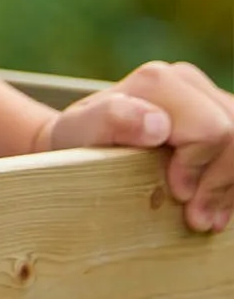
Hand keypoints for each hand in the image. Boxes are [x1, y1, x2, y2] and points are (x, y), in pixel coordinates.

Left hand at [42, 61, 233, 233]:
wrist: (87, 144)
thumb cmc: (82, 141)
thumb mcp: (79, 133)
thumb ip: (110, 120)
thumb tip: (157, 123)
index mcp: (159, 82)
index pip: (209, 128)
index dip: (198, 166)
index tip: (177, 193)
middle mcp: (189, 83)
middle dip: (220, 184)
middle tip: (195, 217)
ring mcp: (211, 100)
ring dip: (230, 189)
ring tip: (203, 216)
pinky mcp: (224, 120)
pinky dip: (233, 187)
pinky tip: (214, 207)